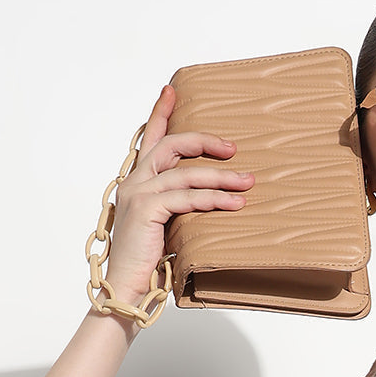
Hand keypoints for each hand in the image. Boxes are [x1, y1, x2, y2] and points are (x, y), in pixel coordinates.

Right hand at [103, 84, 254, 306]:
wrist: (127, 286)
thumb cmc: (148, 261)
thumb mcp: (165, 225)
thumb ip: (178, 204)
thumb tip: (210, 195)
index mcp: (136, 182)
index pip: (149, 139)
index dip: (160, 112)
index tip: (171, 90)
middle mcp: (134, 182)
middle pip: (171, 146)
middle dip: (204, 142)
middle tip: (233, 148)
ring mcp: (138, 194)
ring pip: (185, 173)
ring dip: (221, 177)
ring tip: (247, 182)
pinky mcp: (146, 210)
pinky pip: (187, 197)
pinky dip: (213, 199)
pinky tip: (234, 204)